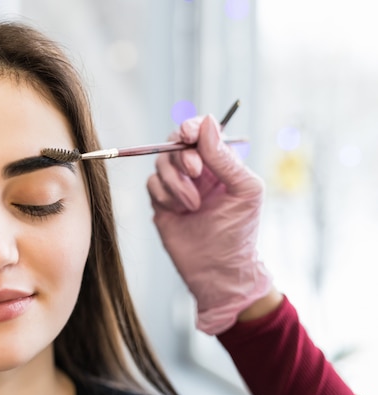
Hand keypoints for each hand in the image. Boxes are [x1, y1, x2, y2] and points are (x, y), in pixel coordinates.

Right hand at [147, 115, 272, 334]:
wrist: (218, 270)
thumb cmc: (239, 232)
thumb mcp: (244, 190)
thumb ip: (225, 158)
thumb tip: (206, 122)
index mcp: (220, 163)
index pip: (201, 132)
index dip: (191, 128)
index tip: (188, 134)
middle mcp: (197, 171)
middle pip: (176, 144)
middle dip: (182, 157)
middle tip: (196, 173)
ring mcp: (177, 186)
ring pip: (161, 164)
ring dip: (176, 183)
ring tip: (193, 206)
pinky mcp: (161, 203)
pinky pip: (151, 184)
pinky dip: (164, 195)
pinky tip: (180, 212)